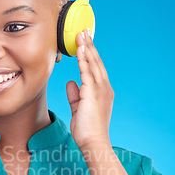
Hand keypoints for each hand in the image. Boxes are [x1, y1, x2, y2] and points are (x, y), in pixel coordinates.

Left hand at [66, 29, 113, 150]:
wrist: (93, 143)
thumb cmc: (87, 130)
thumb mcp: (78, 109)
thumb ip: (75, 96)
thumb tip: (70, 83)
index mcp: (102, 92)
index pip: (95, 69)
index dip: (90, 55)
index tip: (85, 43)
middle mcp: (104, 88)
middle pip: (96, 62)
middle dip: (90, 46)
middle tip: (84, 31)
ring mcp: (100, 90)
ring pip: (93, 64)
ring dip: (87, 48)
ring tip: (81, 34)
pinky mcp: (93, 93)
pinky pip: (87, 72)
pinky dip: (84, 59)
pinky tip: (80, 49)